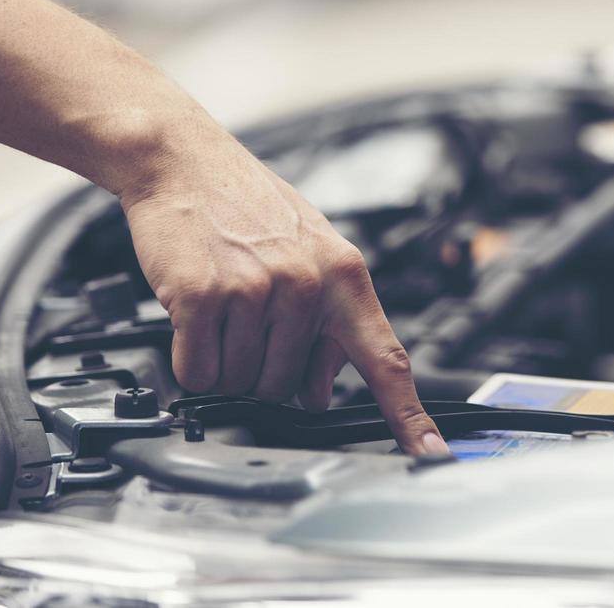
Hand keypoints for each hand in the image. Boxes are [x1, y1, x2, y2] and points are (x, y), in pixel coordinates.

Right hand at [116, 117, 448, 456]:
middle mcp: (307, 283)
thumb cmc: (245, 207)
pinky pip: (199, 370)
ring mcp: (257, 289)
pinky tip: (191, 313)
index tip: (430, 452)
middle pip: (287, 388)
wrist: (183, 161)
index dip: (407, 413)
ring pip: (241, 383)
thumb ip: (325, 323)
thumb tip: (321, 392)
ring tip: (221, 308)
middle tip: (245, 318)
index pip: (385, 357)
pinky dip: (189, 355)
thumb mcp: (308, 253)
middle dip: (259, 368)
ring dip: (222, 361)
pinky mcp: (205, 295)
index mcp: (344, 274)